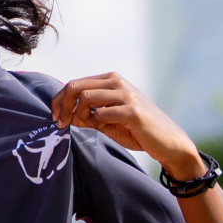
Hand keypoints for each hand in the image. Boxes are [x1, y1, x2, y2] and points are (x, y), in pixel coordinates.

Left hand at [51, 71, 205, 180]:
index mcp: (110, 80)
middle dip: (62, 106)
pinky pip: (102, 113)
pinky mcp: (133, 111)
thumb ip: (87, 114)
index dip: (59, 101)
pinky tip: (105, 128)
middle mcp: (117, 82)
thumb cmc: (136, 130)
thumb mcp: (106, 120)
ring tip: (89, 125)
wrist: (166, 142)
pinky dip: (97, 123)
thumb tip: (65, 114)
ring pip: (86, 98)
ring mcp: (126, 95)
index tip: (56, 118)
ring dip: (80, 115)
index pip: (74, 83)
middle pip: (75, 87)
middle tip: (61, 124)